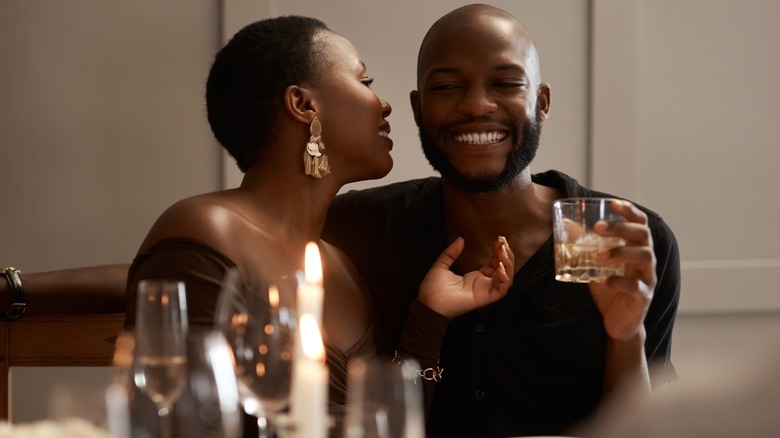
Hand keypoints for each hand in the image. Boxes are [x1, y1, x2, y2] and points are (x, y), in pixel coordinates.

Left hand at [418, 236, 513, 317]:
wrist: (427, 303)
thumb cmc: (432, 289)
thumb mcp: (441, 265)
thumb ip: (451, 252)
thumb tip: (461, 239)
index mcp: (474, 278)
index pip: (494, 264)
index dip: (498, 251)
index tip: (499, 239)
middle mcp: (482, 284)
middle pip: (503, 270)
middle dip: (506, 255)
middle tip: (503, 241)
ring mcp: (484, 292)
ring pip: (506, 279)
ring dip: (508, 265)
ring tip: (503, 252)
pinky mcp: (484, 299)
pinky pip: (501, 291)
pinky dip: (504, 279)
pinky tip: (499, 267)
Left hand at [589, 200, 655, 340]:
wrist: (619, 322)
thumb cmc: (609, 287)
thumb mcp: (596, 264)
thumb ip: (586, 246)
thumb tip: (565, 224)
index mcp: (636, 247)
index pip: (640, 223)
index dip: (629, 211)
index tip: (612, 203)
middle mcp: (646, 260)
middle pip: (643, 235)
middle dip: (621, 227)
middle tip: (598, 227)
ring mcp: (647, 278)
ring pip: (645, 256)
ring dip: (620, 252)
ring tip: (598, 255)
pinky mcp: (643, 297)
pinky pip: (636, 286)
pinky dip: (618, 281)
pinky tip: (602, 280)